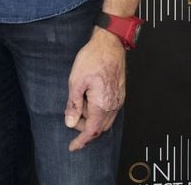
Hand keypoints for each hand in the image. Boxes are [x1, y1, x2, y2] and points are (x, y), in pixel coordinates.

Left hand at [64, 27, 125, 150]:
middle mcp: (114, 105)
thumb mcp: (76, 80)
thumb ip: (73, 104)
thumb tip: (70, 122)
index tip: (72, 147)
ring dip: (92, 119)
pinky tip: (89, 100)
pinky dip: (99, 112)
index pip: (92, 130)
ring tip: (79, 106)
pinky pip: (110, 111)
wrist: (110, 43)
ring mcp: (119, 99)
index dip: (81, 140)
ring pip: (105, 120)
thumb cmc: (92, 58)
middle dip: (84, 127)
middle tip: (71, 116)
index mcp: (102, 104)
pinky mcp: (120, 93)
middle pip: (99, 127)